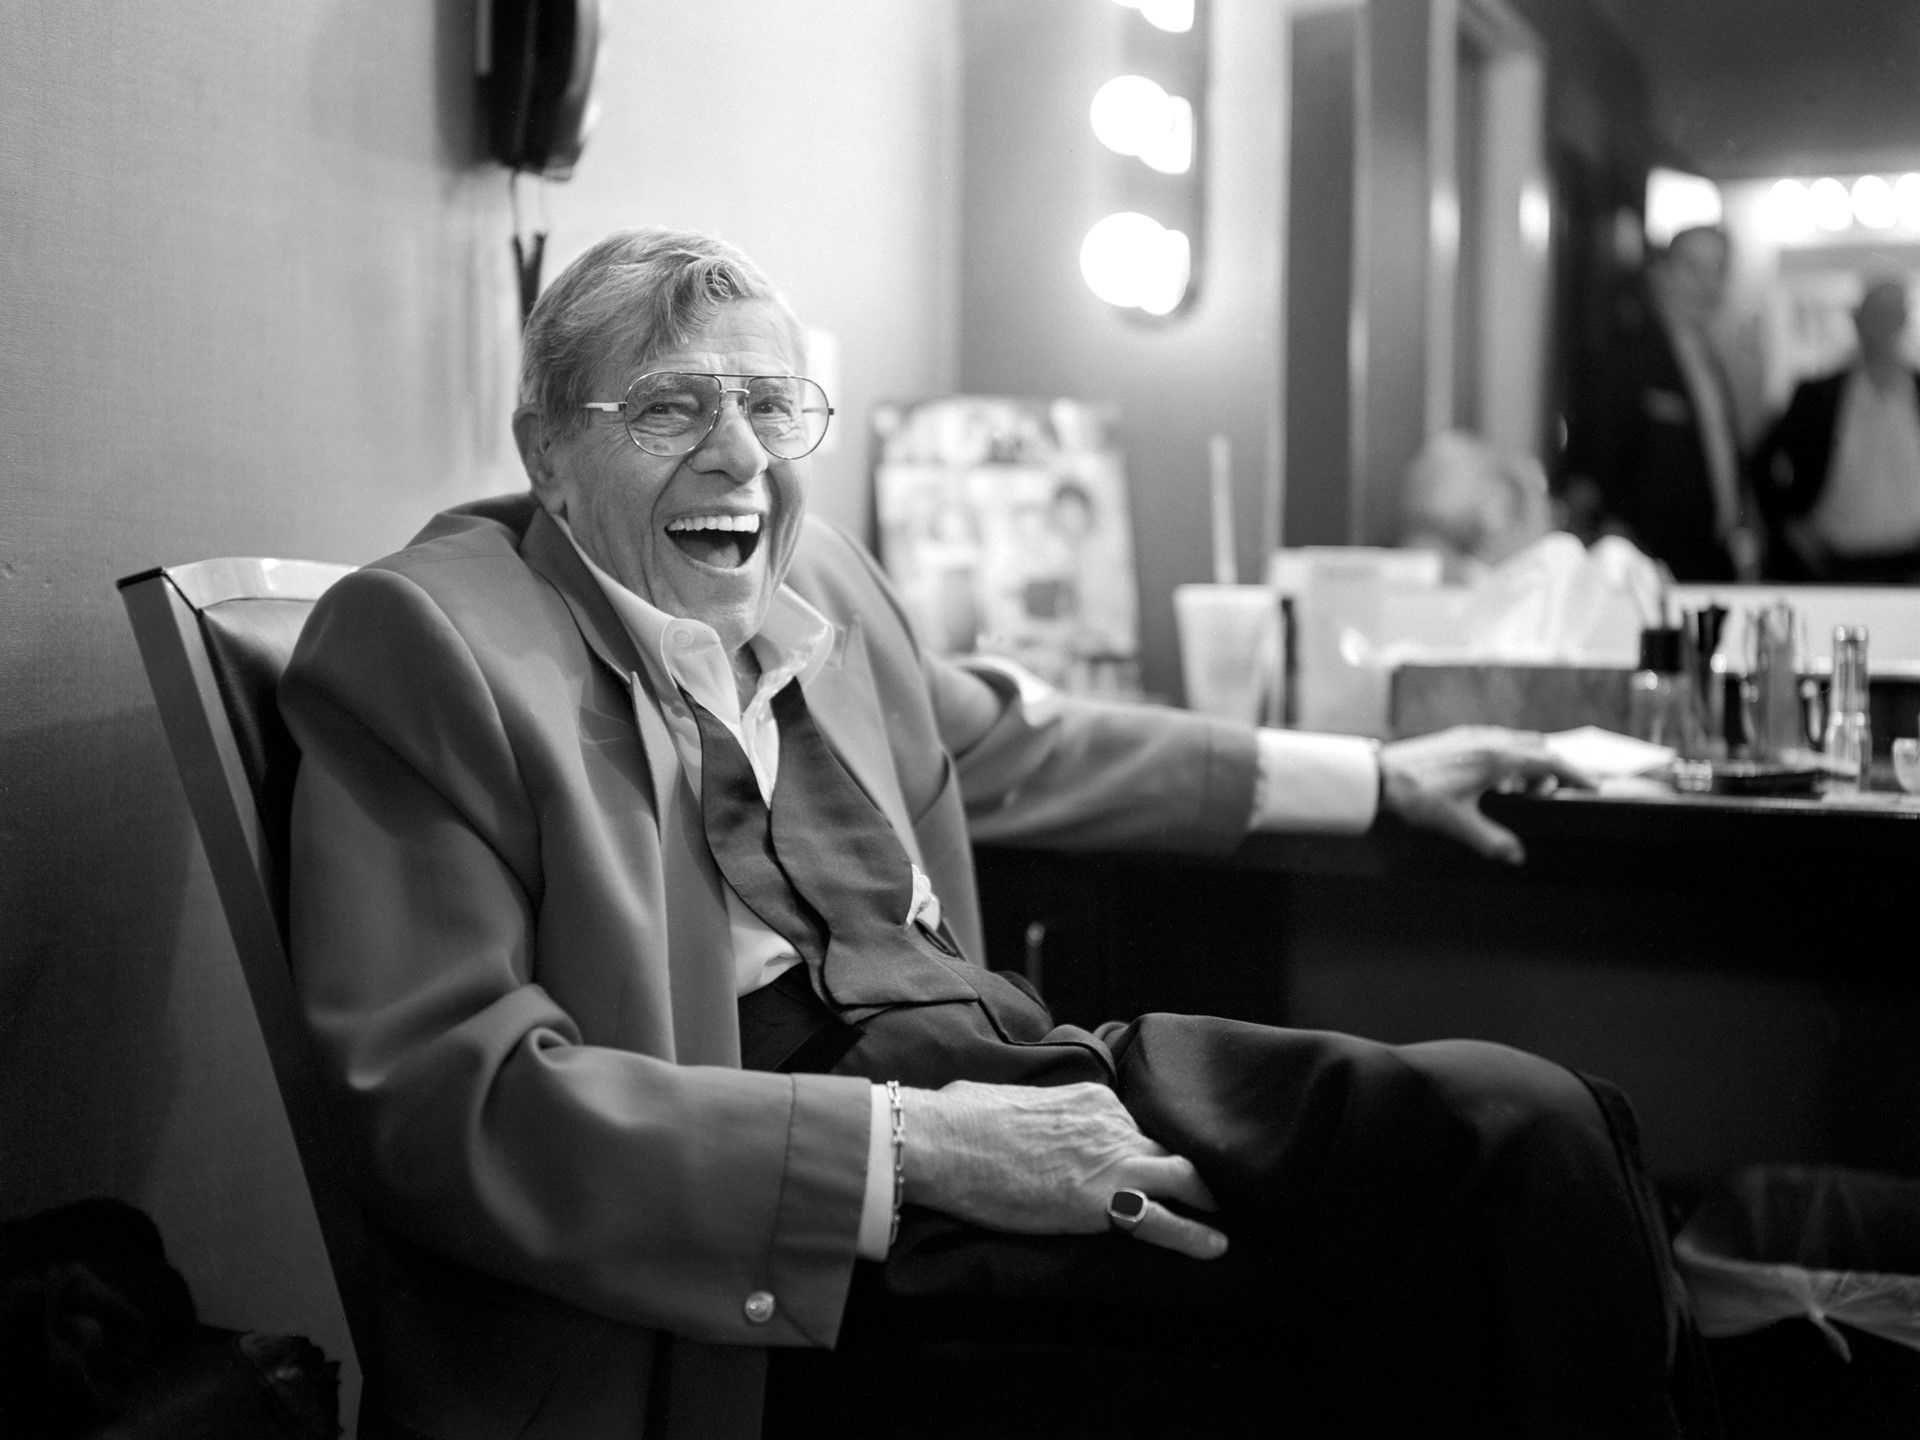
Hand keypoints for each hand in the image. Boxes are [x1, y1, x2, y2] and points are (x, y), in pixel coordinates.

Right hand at [899, 1080, 1227, 1259]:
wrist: (947, 1141)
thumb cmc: (962, 1117)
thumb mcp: (1010, 1097)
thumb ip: (1033, 1107)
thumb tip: (1010, 1113)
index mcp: (1090, 1098)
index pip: (1133, 1123)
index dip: (1143, 1144)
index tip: (1146, 1159)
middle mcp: (1112, 1122)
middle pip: (1164, 1144)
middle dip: (1186, 1166)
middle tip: (1200, 1187)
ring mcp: (1114, 1159)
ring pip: (1182, 1175)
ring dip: (1203, 1195)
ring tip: (1218, 1214)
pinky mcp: (1105, 1200)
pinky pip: (1165, 1220)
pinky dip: (1195, 1235)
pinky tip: (1215, 1246)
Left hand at [1378, 725, 1591, 865]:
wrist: (1378, 776)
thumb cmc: (1416, 795)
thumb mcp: (1458, 824)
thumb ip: (1491, 841)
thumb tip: (1516, 857)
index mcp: (1496, 758)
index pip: (1549, 762)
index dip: (1575, 774)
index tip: (1592, 785)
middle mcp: (1489, 740)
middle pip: (1537, 747)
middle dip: (1550, 769)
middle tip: (1548, 796)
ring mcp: (1472, 735)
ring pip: (1516, 742)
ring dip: (1526, 763)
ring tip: (1518, 793)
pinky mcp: (1458, 737)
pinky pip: (1495, 741)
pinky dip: (1506, 758)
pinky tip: (1492, 782)